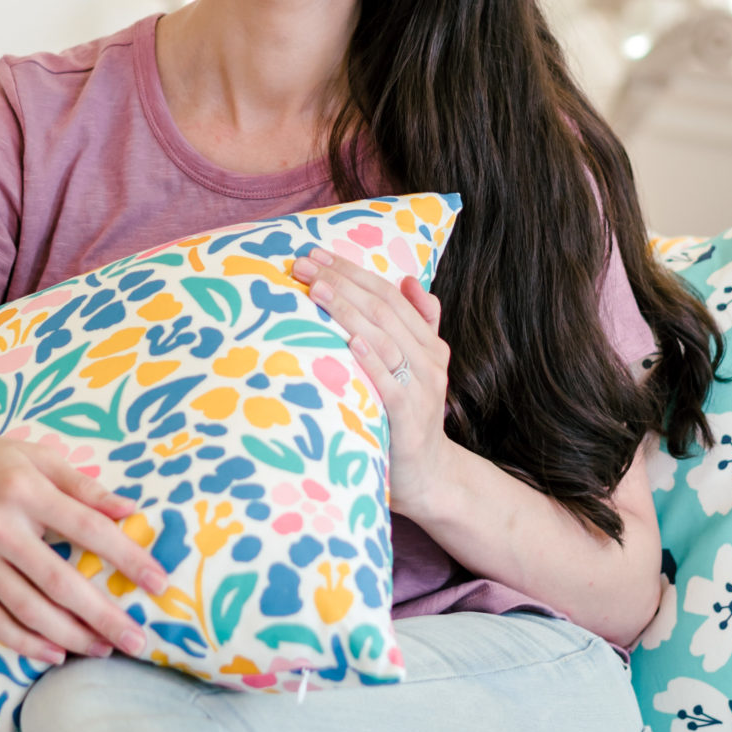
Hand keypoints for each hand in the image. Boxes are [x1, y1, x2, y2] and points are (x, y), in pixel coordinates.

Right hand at [0, 424, 167, 663]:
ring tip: (104, 649)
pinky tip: (55, 654)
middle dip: (104, 615)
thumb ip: (83, 487)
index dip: (127, 557)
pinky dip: (26, 643)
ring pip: (28, 610)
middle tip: (139, 640)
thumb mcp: (37, 458)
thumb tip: (130, 510)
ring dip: (71, 636)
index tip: (158, 583)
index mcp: (26, 490)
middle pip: (60, 581)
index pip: (87, 529)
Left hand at [293, 249, 454, 516]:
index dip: (353, 271)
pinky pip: (389, 383)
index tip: (317, 254)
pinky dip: (371, 359)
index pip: (389, 295)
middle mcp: (428, 360)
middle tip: (303, 264)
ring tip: (316, 290)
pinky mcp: (408, 418)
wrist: (428, 477)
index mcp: (428, 344)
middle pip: (383, 310)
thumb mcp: (416, 370)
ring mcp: (421, 389)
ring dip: (349, 311)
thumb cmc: (409, 418)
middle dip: (342, 282)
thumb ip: (417, 325)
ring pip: (384, 338)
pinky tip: (350, 340)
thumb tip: (410, 280)